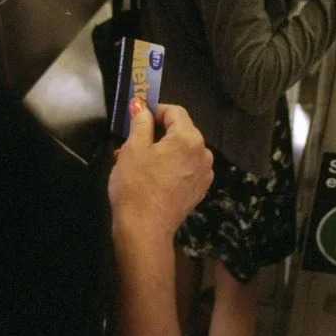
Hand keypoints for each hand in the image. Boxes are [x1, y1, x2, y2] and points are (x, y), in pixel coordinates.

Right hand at [108, 100, 213, 236]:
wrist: (145, 230)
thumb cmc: (136, 186)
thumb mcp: (133, 148)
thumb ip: (140, 122)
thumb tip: (140, 105)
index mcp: (189, 139)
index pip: (175, 111)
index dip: (155, 110)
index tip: (138, 115)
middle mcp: (203, 153)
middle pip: (181, 130)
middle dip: (157, 132)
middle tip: (132, 142)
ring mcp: (204, 173)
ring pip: (182, 150)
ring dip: (162, 149)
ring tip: (137, 161)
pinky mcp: (200, 189)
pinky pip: (185, 167)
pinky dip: (170, 165)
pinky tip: (151, 176)